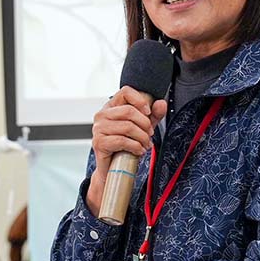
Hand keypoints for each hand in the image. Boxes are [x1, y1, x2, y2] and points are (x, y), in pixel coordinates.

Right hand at [86, 86, 166, 215]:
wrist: (114, 169)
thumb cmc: (127, 146)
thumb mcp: (143, 128)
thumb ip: (153, 115)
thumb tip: (161, 103)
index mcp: (111, 107)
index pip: (125, 91)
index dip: (140, 100)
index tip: (148, 113)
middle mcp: (102, 115)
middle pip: (129, 111)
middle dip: (145, 124)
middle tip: (149, 135)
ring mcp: (98, 129)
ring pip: (127, 127)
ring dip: (142, 138)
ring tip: (145, 145)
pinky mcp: (99, 143)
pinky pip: (122, 141)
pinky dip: (135, 146)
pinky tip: (139, 151)